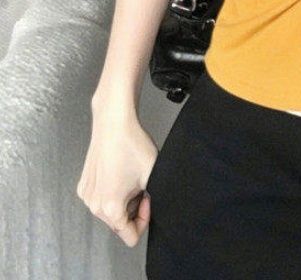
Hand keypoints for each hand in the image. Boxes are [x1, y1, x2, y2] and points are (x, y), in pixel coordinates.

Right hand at [76, 116, 158, 247]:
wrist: (114, 122)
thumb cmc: (132, 144)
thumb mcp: (153, 175)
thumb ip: (155, 199)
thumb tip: (158, 207)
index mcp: (110, 207)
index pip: (130, 237)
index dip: (144, 220)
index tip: (147, 199)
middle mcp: (94, 205)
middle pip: (119, 223)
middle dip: (133, 209)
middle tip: (140, 185)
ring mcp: (86, 195)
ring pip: (110, 211)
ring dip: (122, 200)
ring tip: (129, 177)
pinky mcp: (83, 185)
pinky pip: (100, 198)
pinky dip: (111, 191)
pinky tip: (118, 172)